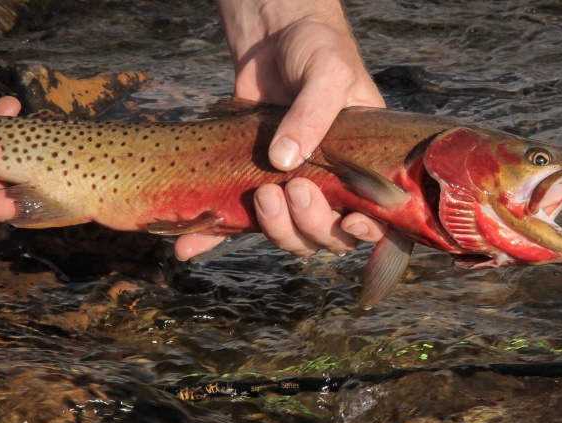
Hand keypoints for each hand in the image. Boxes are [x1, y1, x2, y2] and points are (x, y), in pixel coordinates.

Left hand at [174, 0, 385, 259]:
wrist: (274, 37)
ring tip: (262, 196)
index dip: (364, 232)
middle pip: (325, 235)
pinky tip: (189, 248)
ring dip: (275, 229)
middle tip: (291, 189)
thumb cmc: (317, 49)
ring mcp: (290, 188)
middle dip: (309, 223)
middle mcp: (330, 185)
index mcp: (363, 166)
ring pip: (288, 234)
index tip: (349, 221)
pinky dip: (213, 237)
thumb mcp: (327, 73)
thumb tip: (284, 162)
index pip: (372, 216)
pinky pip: (236, 221)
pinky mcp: (252, 183)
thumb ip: (313, 115)